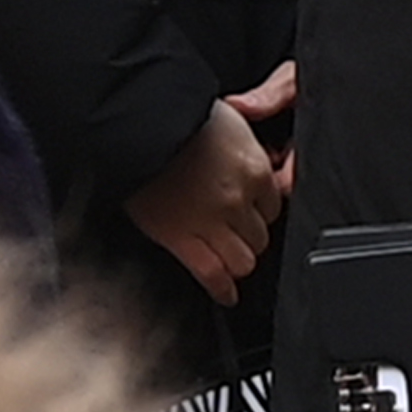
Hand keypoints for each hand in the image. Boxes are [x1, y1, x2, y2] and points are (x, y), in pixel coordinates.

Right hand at [117, 62, 295, 302]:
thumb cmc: (178, 117)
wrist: (138, 125)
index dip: (260, 210)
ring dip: (238, 261)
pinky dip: (222, 288)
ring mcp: (211, 222)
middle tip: (236, 235)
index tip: (252, 212)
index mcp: (255, 169)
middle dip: (250, 236)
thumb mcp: (232, 121)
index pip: (273, 206)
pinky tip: (226, 294)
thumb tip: (256, 161)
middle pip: (260, 235)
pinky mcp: (181, 238)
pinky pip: (211, 273)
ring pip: (243, 260)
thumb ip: (248, 149)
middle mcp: (239, 199)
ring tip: (230, 261)